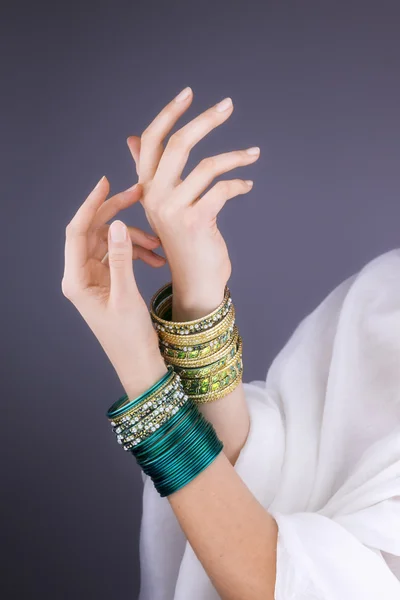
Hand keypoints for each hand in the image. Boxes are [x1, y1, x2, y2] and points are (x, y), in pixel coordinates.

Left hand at [61, 176, 166, 396]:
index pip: (77, 231)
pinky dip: (137, 252)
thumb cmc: (130, 338)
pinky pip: (119, 256)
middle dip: (116, 214)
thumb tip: (119, 225)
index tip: (106, 183)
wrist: (139, 364)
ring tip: (158, 244)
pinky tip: (156, 258)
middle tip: (139, 196)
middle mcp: (81, 276)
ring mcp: (94, 279)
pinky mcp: (107, 283)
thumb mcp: (126, 296)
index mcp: (76, 280)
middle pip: (93, 232)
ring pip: (110, 243)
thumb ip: (122, 259)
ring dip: (134, 238)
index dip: (91, 204)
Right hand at [126, 87, 259, 317]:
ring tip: (253, 154)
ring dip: (235, 156)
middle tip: (228, 105)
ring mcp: (174, 210)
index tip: (188, 93)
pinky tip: (247, 184)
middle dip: (206, 120)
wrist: (195, 281)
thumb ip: (151, 172)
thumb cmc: (184, 241)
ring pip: (206, 165)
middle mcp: (155, 197)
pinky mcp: (196, 221)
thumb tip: (132, 137)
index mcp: (146, 189)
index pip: (150, 142)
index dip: (168, 114)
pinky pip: (222, 189)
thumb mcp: (164, 205)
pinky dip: (239, 183)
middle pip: (179, 145)